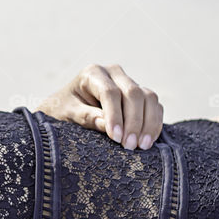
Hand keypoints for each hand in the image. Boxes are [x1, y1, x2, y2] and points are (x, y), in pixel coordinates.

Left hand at [36, 64, 163, 149]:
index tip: (116, 137)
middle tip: (129, 146)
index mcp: (92, 73)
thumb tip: (107, 125)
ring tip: (142, 146)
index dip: (115, 115)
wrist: (65, 107)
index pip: (109, 92)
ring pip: (148, 97)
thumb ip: (85, 117)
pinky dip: (154, 122)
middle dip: (134, 121)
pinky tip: (148, 140)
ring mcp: (129, 82)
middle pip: (133, 93)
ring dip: (148, 123)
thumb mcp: (67, 113)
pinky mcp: (139, 94)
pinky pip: (154, 105)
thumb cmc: (63, 109)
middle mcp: (113, 73)